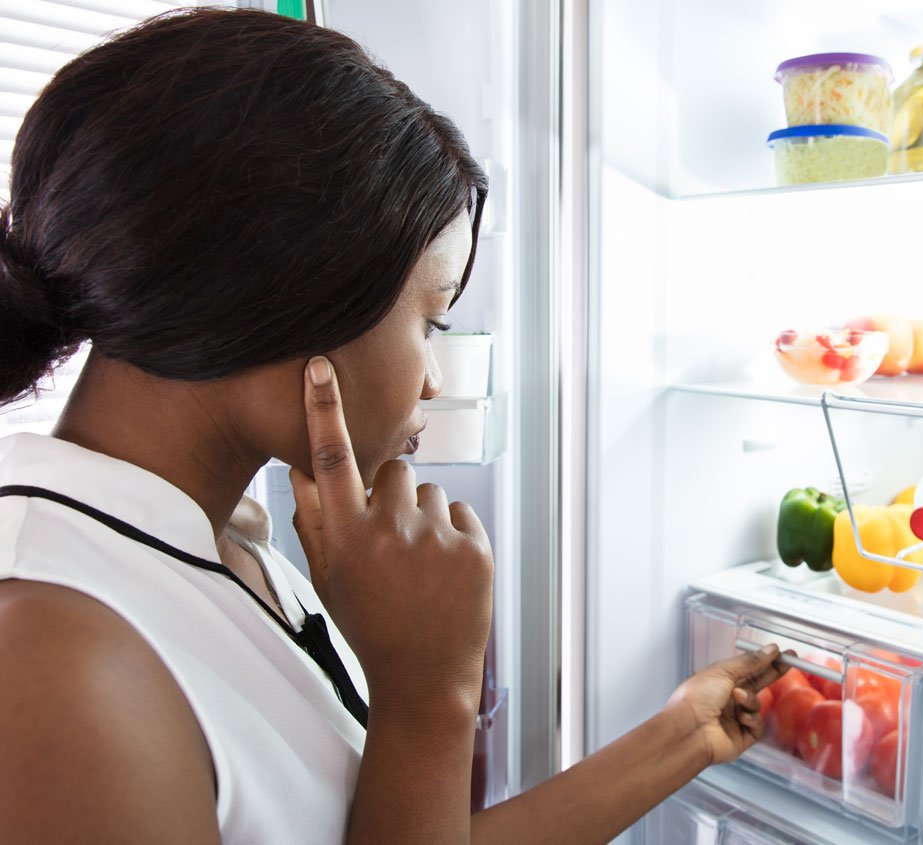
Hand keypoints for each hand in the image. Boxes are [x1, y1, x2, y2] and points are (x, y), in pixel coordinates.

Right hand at [288, 356, 493, 721]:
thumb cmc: (371, 625)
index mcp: (346, 538)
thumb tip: (302, 470)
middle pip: (394, 471)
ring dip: (425, 517)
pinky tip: (445, 572)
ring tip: (421, 565)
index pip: (330, 458)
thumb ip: (314, 522)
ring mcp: (436, 538)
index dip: (324, 408)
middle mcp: (389, 530)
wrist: (425, 676)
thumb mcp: (329, 580)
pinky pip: (461, 512)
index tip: (321, 365)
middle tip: (394, 539)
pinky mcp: (475, 547)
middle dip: (394, 495)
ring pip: (431, 493)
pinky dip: (455, 534)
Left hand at [663, 645, 787, 766]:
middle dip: (773, 673)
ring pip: (757, 704)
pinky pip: (757, 724)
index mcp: (719, 681)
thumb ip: (750, 662)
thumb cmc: (697, 697)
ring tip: (738, 698)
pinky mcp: (742, 736)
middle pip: (757, 684)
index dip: (765, 661)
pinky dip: (751, 719)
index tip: (782, 653)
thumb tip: (770, 650)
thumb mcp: (723, 671)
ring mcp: (735, 718)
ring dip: (750, 700)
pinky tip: (741, 718)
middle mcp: (727, 699)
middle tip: (791, 662)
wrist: (688, 730)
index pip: (748, 668)